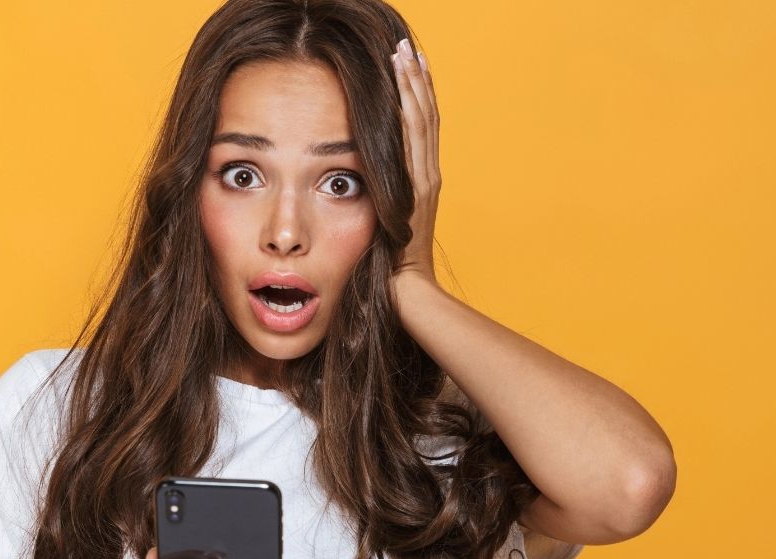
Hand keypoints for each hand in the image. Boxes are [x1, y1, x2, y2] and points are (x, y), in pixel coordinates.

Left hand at [391, 37, 441, 290]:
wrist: (409, 295)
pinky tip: (402, 85)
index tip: (406, 67)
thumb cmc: (388, 273)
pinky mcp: (418, 188)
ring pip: (422, 122)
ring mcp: (425, 182)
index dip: (415, 97)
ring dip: (413, 85)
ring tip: (404, 54)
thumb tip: (348, 189)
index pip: (420, 130)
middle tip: (405, 46)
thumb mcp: (379, 229)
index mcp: (419, 184)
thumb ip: (372, 206)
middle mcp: (427, 177)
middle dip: (415, 80)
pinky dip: (410, 109)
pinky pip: (414, 140)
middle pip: (425, 117)